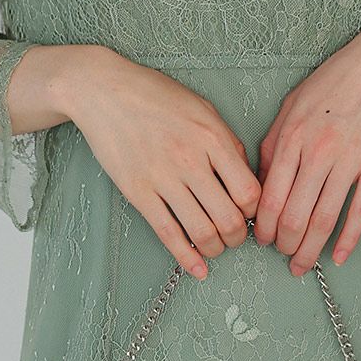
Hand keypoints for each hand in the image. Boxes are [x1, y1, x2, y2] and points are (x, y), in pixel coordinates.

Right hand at [60, 49, 260, 280]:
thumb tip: (245, 178)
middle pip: (230, 218)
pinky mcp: (137, 192)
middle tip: (236, 236)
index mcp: (213, 138)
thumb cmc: (154, 95)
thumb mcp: (202, 108)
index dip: (257, 210)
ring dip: (216, 249)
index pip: (249, 191)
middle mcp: (191, 161)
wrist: (103, 90)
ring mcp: (162, 178)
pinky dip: (187, 258)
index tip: (251, 213)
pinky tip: (198, 269)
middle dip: (239, 236)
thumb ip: (227, 142)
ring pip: (202, 232)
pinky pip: (168, 234)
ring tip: (216, 247)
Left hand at [252, 20, 360, 274]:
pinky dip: (349, 239)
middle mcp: (317, 152)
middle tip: (283, 257)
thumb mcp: (293, 103)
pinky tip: (340, 256)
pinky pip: (360, 211)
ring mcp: (349, 160)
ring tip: (302, 265)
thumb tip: (259, 180)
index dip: (262, 227)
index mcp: (291, 137)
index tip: (262, 241)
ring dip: (310, 250)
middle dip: (284, 245)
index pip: (268, 197)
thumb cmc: (337, 79)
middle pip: (293, 215)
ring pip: (323, 219)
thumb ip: (273, 142)